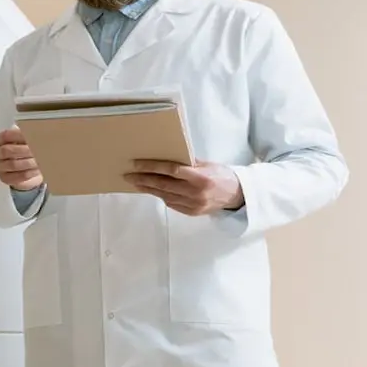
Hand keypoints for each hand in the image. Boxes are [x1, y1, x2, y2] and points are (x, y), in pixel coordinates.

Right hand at [0, 126, 42, 190]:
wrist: (28, 171)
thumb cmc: (26, 152)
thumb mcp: (25, 141)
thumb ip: (28, 135)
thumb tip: (37, 131)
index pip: (5, 136)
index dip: (18, 135)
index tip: (32, 135)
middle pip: (7, 150)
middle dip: (24, 150)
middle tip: (38, 150)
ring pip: (13, 164)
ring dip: (29, 162)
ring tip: (41, 161)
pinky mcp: (5, 178)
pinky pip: (17, 177)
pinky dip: (29, 173)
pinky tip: (38, 170)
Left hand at [125, 160, 243, 215]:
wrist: (238, 196)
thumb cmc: (222, 175)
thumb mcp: (207, 163)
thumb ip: (188, 161)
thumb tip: (166, 154)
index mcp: (200, 177)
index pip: (170, 170)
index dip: (151, 167)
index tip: (136, 164)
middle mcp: (196, 193)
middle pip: (163, 185)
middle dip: (143, 179)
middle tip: (128, 175)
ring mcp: (193, 205)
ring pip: (164, 196)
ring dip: (148, 189)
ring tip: (135, 182)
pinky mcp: (192, 212)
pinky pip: (171, 204)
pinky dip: (160, 196)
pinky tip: (151, 190)